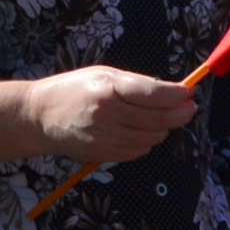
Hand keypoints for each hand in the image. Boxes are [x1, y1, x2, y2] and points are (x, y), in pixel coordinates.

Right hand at [22, 66, 200, 163]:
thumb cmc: (73, 90)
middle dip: (179, 114)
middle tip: (189, 108)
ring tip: (161, 119)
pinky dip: (145, 142)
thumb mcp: (102, 75)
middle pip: (158, 119)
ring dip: (163, 129)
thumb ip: (134, 84)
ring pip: (151, 138)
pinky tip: (140, 132)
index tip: (188, 93)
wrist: (40, 116)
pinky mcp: (102, 154)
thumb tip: (170, 93)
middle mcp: (107, 114)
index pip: (152, 94)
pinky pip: (137, 152)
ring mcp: (105, 137)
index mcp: (108, 88)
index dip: (176, 95)